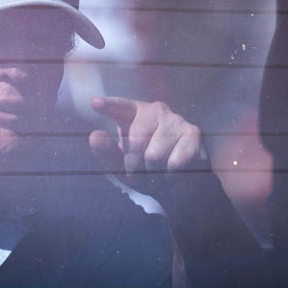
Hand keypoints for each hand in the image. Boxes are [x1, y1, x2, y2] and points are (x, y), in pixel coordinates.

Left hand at [88, 96, 207, 179]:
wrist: (176, 184)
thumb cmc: (142, 168)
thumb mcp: (119, 162)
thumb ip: (105, 150)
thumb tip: (95, 136)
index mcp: (132, 113)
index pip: (119, 107)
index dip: (108, 105)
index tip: (95, 103)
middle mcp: (154, 110)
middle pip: (135, 141)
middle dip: (134, 165)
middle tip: (138, 173)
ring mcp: (175, 119)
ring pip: (154, 155)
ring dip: (153, 172)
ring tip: (156, 172)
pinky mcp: (193, 133)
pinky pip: (175, 162)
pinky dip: (170, 175)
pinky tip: (173, 172)